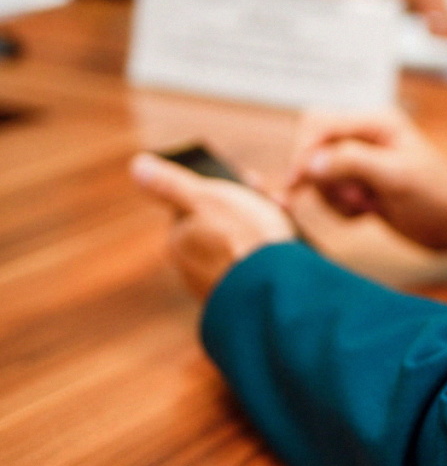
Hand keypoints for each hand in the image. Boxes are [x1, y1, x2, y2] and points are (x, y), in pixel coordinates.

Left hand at [131, 153, 296, 298]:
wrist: (277, 288)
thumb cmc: (242, 236)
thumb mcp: (205, 196)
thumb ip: (170, 182)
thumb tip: (138, 165)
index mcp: (179, 241)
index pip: (198, 204)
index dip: (227, 186)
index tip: (252, 179)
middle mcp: (192, 268)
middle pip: (222, 224)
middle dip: (249, 206)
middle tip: (276, 198)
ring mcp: (220, 286)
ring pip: (242, 245)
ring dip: (265, 227)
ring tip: (287, 219)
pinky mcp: (245, 300)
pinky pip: (257, 268)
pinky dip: (271, 254)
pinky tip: (289, 248)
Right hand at [287, 112, 446, 250]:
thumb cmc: (437, 196)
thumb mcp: (397, 176)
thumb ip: (352, 162)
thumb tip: (310, 162)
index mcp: (375, 122)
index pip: (319, 124)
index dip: (303, 152)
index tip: (299, 183)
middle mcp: (364, 138)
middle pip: (313, 150)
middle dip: (323, 180)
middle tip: (353, 199)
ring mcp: (360, 164)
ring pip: (319, 177)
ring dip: (335, 199)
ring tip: (367, 207)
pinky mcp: (360, 187)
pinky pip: (331, 196)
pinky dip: (341, 210)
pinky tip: (367, 214)